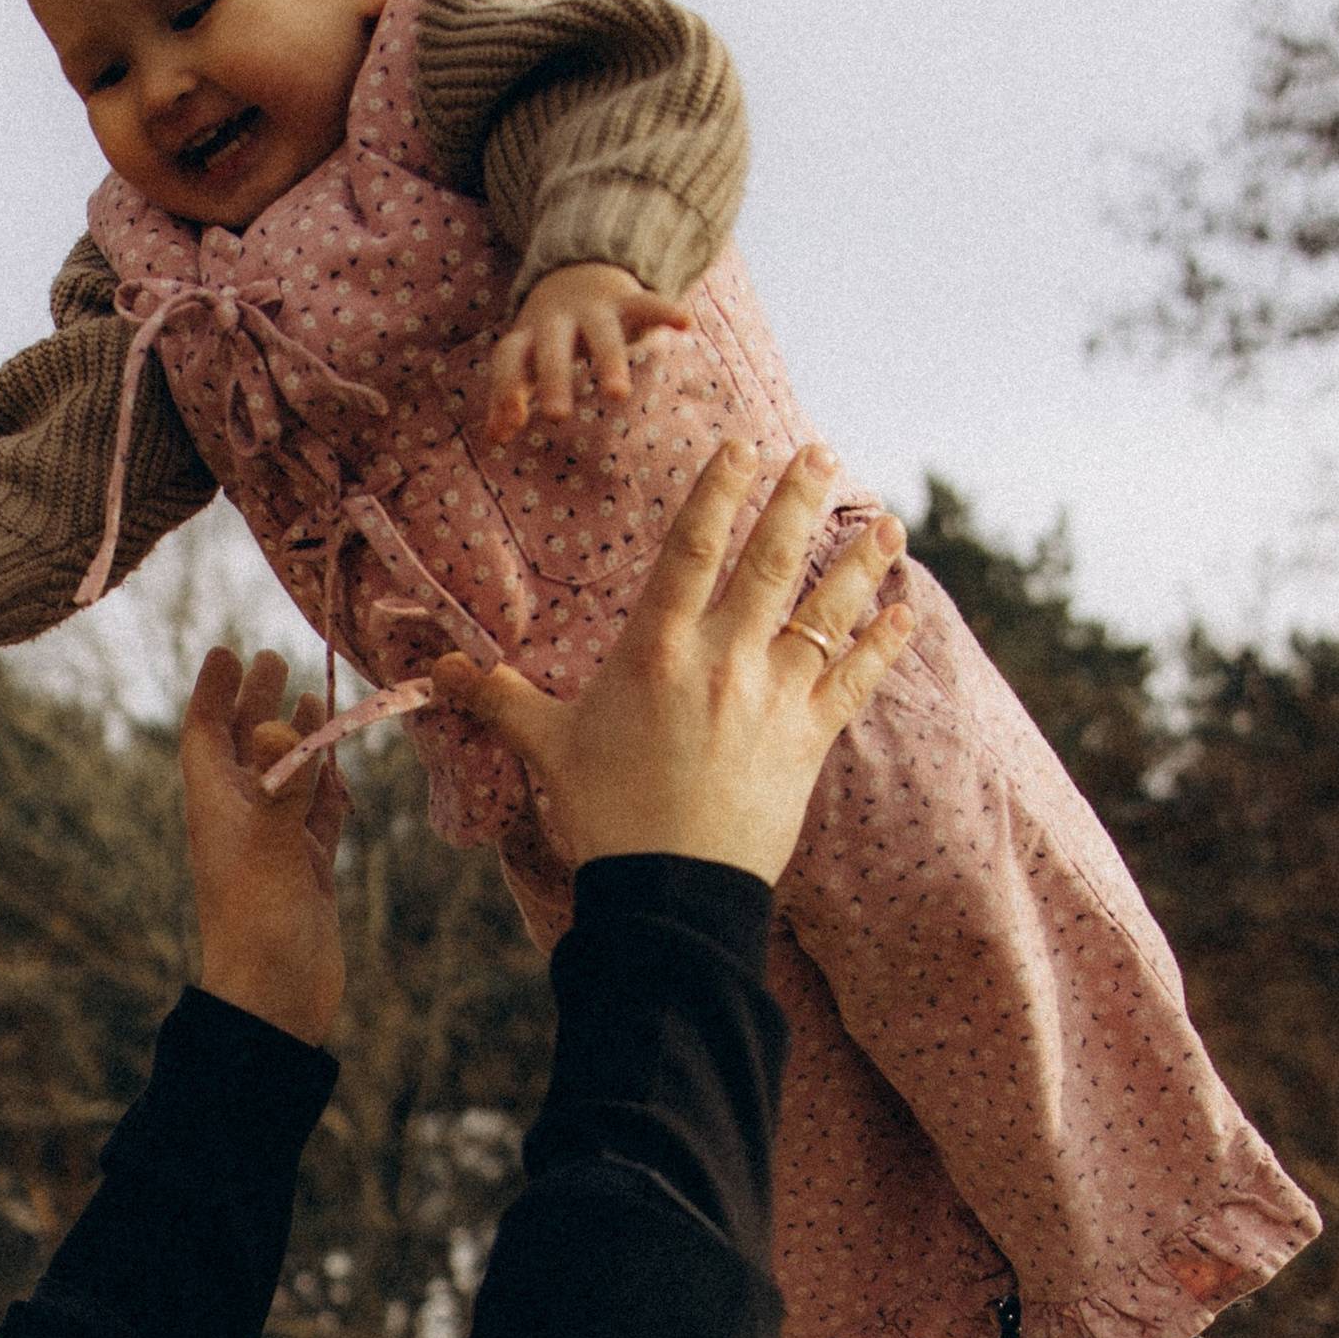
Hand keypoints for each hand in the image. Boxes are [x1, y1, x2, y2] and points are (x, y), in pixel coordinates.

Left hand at [179, 649, 349, 1047]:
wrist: (276, 1002)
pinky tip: (339, 763)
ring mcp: (277, 845)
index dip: (214, 692)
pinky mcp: (307, 869)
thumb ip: (278, 787)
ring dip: (297, 738)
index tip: (227, 652)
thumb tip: (275, 726)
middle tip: (271, 657)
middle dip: (255, 702)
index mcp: (217, 809)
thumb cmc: (260, 927)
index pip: (206, 735)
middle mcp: (243, 820)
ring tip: (313, 698)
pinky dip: (327, 786)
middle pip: (245, 746)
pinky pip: (317, 814)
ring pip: (286, 776)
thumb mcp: (270, 850)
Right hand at [431, 445, 912, 886]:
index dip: (719, 489)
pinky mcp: (809, 739)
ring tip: (887, 521)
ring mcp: (773, 696)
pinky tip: (904, 613)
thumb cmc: (606, 816)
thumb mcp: (548, 747)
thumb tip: (434, 670)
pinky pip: (855, 680)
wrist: (671, 891)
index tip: (743, 446)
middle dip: (799, 500)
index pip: (694, 547)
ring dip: (859, 562)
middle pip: (770, 560)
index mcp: (658, 649)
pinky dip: (883, 645)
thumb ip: (501, 698)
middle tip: (822, 454)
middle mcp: (723, 659)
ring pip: (826, 612)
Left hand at [483, 263, 693, 444]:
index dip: (507, 387)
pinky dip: (665, 310)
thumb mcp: (525, 361)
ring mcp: (592, 309)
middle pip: (552, 348)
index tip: (514, 422)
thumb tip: (493, 438)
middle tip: (557, 417)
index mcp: (528, 337)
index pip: (510, 357)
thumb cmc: (548, 335)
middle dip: (553, 379)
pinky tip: (685, 323)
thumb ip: (509, 398)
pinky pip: (647, 302)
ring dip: (608, 360)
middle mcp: (557, 321)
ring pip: (601, 332)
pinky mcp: (625, 299)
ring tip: (616, 394)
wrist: (576, 270)